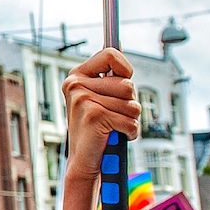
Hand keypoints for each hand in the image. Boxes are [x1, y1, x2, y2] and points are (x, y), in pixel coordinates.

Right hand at [61, 49, 141, 180]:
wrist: (83, 161)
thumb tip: (120, 47)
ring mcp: (83, 100)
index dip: (125, 68)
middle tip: (113, 114)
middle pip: (128, 84)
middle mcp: (76, 85)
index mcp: (77, 76)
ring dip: (130, 119)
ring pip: (132, 104)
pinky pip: (131, 121)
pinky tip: (115, 136)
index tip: (123, 80)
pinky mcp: (94, 116)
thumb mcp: (100, 96)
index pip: (110, 54)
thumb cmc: (96, 129)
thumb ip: (110, 75)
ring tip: (113, 126)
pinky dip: (129, 132)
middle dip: (129, 103)